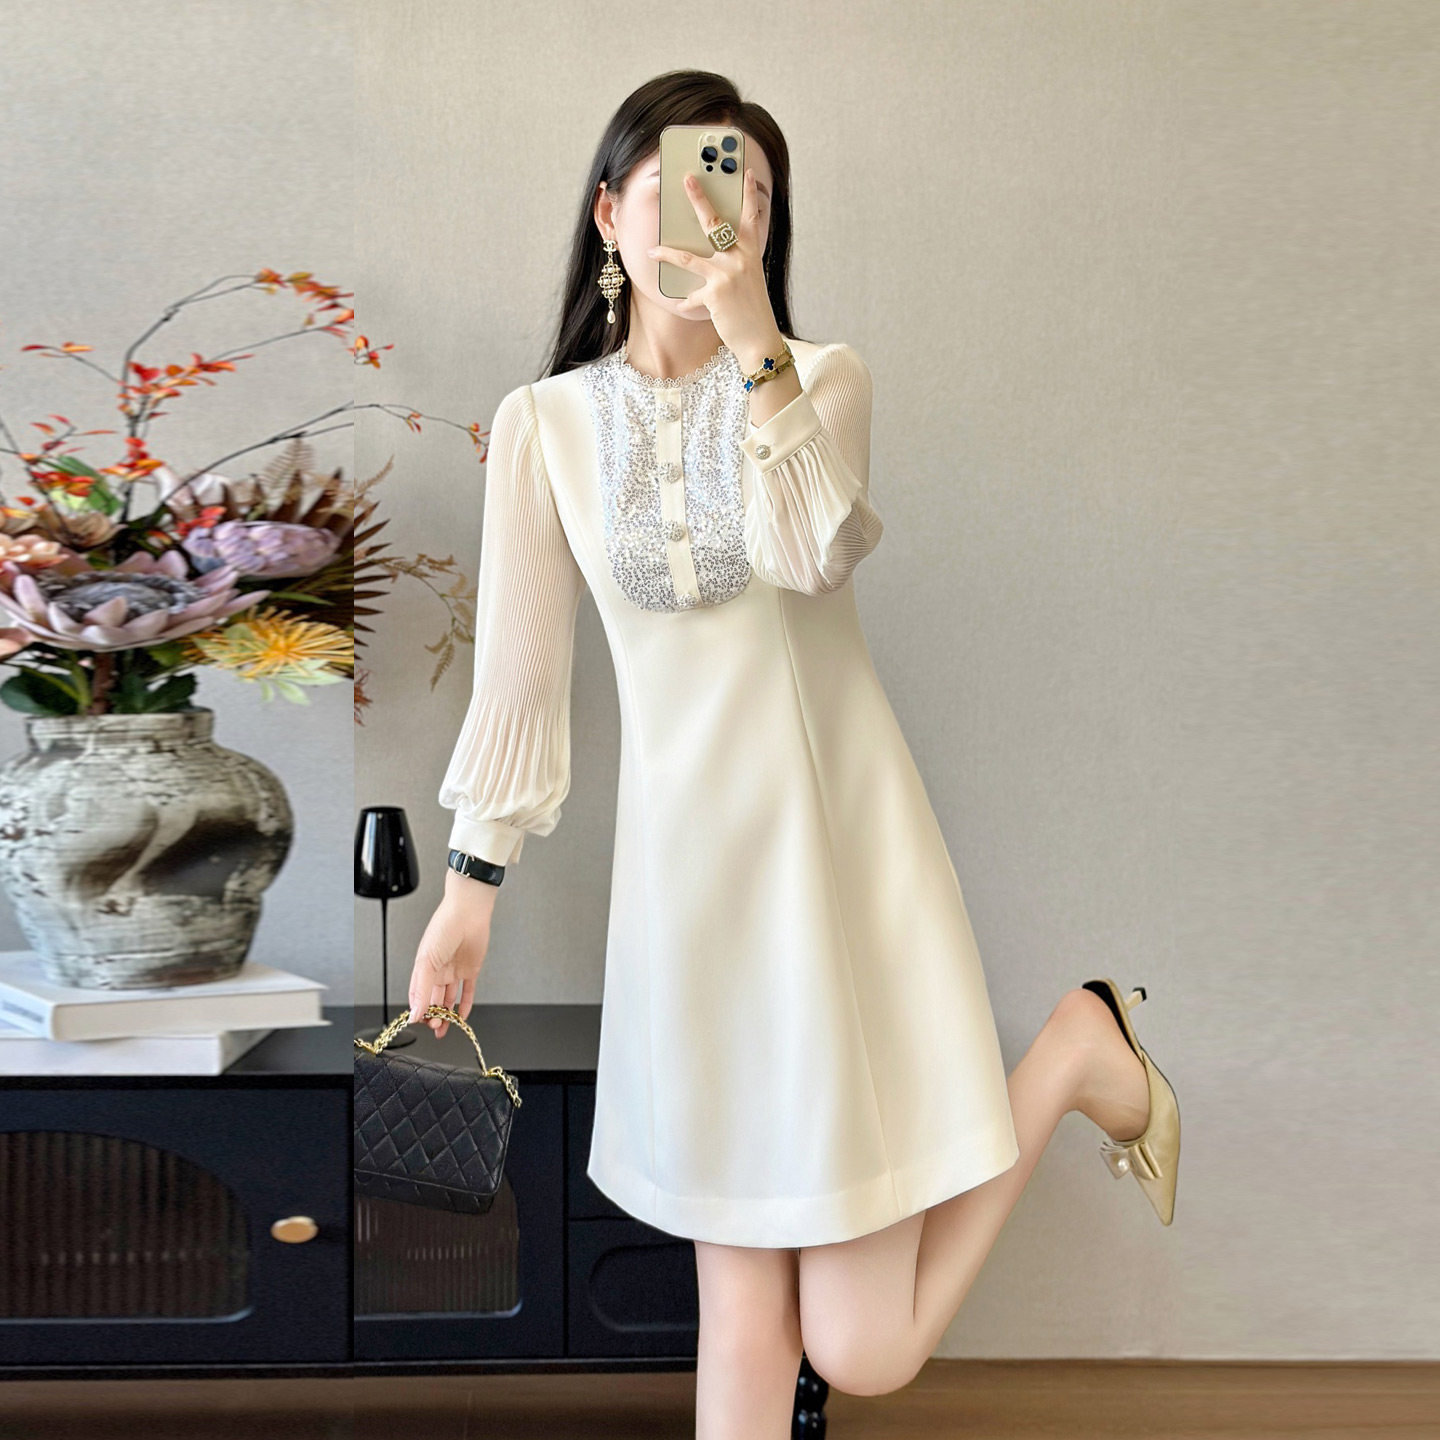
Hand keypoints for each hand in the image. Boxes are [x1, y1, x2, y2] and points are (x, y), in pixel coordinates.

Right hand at [406, 868, 496, 1037]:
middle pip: (434, 999)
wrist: (469, 913)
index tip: (419, 1022)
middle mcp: (439, 970)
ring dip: (447, 1014)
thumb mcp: (427, 961)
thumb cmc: (444, 928)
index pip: (418, 994)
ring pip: (449, 999)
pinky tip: (462, 1016)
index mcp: (424, 967)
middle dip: (433, 1015)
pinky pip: (468, 991)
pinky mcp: (471, 970)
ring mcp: (455, 971)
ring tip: (443, 1029)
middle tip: (434, 1026)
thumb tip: (416, 1012)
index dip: (418, 1009)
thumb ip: (422, 989)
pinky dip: (465, 1005)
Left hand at [647, 168, 782, 372]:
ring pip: (689, 258)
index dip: (747, 193)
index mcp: (751, 252)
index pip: (750, 216)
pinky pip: (691, 295)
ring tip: (652, 250)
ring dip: (667, 253)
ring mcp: (727, 275)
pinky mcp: (715, 294)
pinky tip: (682, 306)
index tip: (742, 170)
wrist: (760, 339)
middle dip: (699, 198)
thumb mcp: (749, 279)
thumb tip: (710, 249)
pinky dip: (686, 302)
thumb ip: (735, 261)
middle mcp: (741, 258)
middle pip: (715, 222)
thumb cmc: (752, 309)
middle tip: (686, 179)